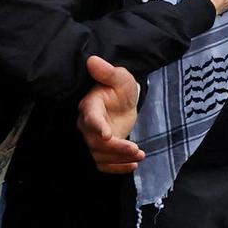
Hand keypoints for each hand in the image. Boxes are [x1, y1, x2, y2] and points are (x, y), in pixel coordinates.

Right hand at [77, 55, 143, 173]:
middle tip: (135, 149)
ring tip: (140, 156)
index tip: (107, 135)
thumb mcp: (119, 77)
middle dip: (115, 148)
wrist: (123, 101)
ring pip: (101, 155)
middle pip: (95, 141)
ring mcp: (93, 138)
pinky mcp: (102, 149)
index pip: (90, 117)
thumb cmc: (119, 87)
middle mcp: (88, 124)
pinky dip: (117, 168)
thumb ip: (107, 72)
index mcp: (90, 105)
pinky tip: (133, 166)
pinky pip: (104, 163)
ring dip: (120, 158)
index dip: (97, 126)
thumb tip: (93, 60)